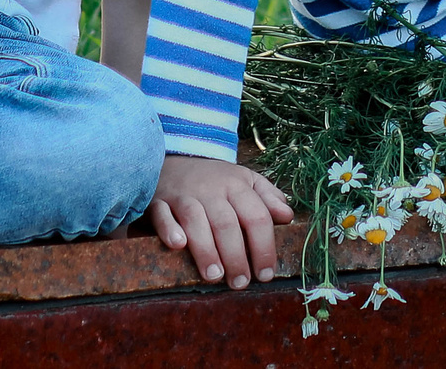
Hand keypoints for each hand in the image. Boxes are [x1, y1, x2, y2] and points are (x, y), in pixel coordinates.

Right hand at [149, 154, 292, 288]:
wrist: (172, 161)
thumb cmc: (214, 180)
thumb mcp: (244, 180)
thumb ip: (267, 197)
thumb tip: (287, 215)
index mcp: (236, 185)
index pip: (256, 216)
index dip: (264, 247)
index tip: (266, 274)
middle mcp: (211, 189)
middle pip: (227, 223)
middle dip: (235, 257)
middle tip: (240, 283)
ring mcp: (183, 195)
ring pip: (195, 220)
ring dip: (206, 250)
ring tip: (215, 276)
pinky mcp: (158, 201)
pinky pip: (162, 214)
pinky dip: (169, 229)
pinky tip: (178, 245)